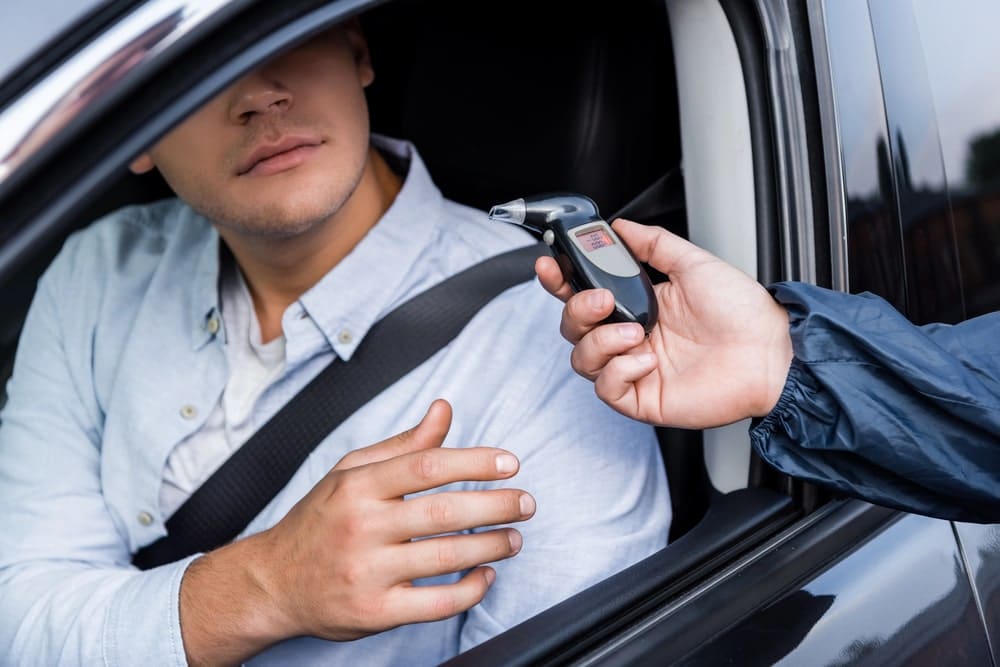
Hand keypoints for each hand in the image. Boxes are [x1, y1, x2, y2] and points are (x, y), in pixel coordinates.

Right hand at [179, 399, 533, 664]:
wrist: (271, 583)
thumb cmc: (318, 521)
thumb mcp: (351, 472)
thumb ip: (403, 444)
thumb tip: (444, 409)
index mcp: (357, 486)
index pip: (426, 466)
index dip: (475, 462)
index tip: (509, 463)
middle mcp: (361, 527)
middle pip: (443, 512)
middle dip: (496, 506)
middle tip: (526, 502)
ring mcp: (366, 572)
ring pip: (445, 558)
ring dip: (491, 547)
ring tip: (514, 537)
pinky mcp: (374, 612)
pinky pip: (435, 604)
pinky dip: (469, 590)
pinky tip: (485, 575)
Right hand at [536, 219, 792, 428]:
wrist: (771, 351)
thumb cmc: (742, 312)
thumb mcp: (693, 263)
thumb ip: (653, 243)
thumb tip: (620, 226)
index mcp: (638, 305)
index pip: (583, 294)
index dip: (560, 281)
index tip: (550, 264)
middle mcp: (631, 337)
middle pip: (573, 328)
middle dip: (578, 310)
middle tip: (603, 299)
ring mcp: (634, 368)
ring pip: (582, 359)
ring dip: (601, 342)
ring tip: (636, 333)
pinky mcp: (642, 399)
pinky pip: (606, 388)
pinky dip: (619, 370)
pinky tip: (647, 359)